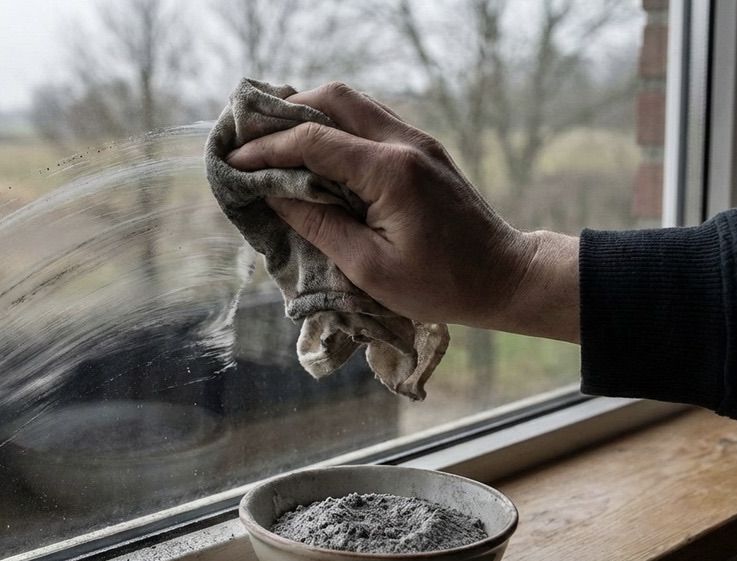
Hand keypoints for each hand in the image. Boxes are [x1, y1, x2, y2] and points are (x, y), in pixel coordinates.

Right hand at [226, 82, 579, 343]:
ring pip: (352, 102)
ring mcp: (417, 141)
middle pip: (333, 98)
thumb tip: (274, 193)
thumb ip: (318, 224)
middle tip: (249, 140)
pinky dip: (333, 126)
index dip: (266, 149)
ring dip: (308, 114)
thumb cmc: (439, 285)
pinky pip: (369, 120)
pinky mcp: (422, 150)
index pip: (313, 141)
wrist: (504, 277)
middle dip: (284, 112)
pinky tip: (313, 153)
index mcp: (391, 172)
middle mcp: (405, 142)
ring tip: (272, 142)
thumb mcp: (368, 268)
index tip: (232, 163)